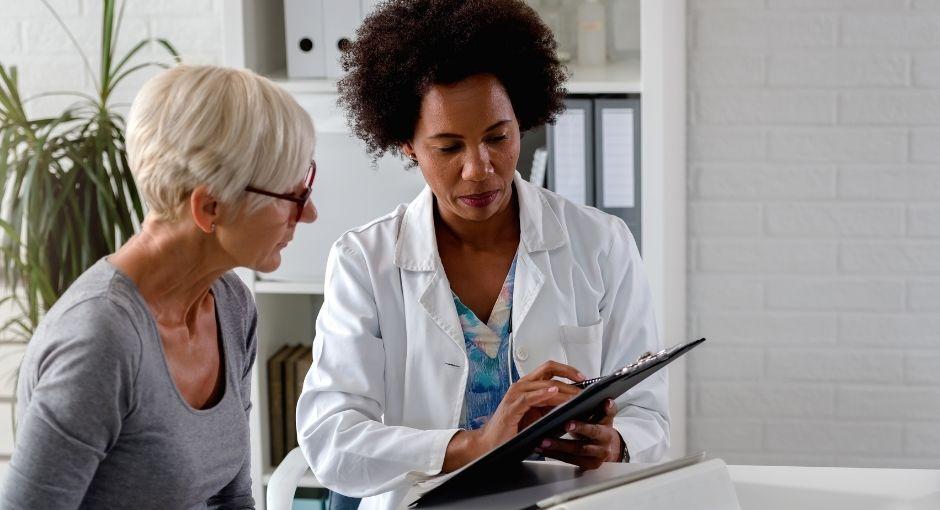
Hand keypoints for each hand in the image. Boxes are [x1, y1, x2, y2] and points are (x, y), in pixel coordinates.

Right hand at [443, 361, 584, 471]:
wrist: (490, 443)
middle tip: (584, 384)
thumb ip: (551, 407)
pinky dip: (542, 393)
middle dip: (569, 375)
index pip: (550, 369)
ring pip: (543, 383)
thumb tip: (574, 403)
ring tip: (576, 394)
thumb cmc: (512, 430)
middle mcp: (522, 386)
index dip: (568, 370)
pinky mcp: (512, 407)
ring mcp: (516, 395)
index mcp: (528, 386)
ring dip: (562, 389)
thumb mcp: (538, 415)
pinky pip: (529, 397)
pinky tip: (553, 393)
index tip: (584, 377)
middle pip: (548, 370)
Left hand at [534, 398, 623, 469]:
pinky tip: (542, 448)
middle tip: (566, 424)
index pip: (609, 413)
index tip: (604, 402)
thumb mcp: (598, 415)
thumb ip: (595, 405)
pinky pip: (569, 460)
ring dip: (559, 445)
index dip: (607, 408)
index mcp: (607, 422)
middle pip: (593, 432)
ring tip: (543, 440)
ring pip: (578, 449)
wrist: (604, 449)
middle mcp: (605, 439)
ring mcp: (598, 454)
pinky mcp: (588, 465)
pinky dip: (554, 454)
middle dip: (580, 428)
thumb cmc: (595, 427)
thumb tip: (587, 393)